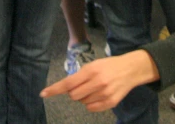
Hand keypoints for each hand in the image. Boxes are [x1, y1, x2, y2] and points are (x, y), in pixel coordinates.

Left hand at [40, 51, 159, 112]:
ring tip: (95, 88)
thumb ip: (80, 76)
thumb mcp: (94, 65)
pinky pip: (92, 108)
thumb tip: (66, 89)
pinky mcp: (111, 102)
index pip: (68, 83)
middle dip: (74, 92)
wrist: (131, 69)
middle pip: (74, 96)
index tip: (43, 93)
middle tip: (84, 85)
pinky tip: (99, 94)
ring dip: (84, 97)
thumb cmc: (109, 66)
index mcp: (92, 70)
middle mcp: (98, 82)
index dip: (55, 89)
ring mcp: (105, 93)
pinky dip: (91, 103)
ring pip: (83, 102)